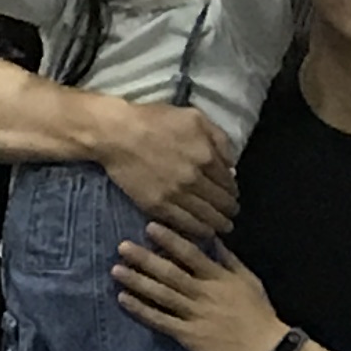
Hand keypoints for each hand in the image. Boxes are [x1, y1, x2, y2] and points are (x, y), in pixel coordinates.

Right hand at [88, 101, 239, 231]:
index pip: (228, 182)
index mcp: (206, 156)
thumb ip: (218, 138)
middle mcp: (195, 179)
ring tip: (222, 227)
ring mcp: (176, 194)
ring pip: (206, 217)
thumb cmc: (155, 120)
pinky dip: (198, 230)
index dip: (233, 192)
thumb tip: (232, 164)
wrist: (118, 134)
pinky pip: (184, 223)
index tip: (233, 196)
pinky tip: (204, 232)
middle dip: (229, 210)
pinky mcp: (158, 206)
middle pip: (221, 202)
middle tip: (231, 214)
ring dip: (218, 224)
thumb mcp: (194, 117)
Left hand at [111, 224, 288, 350]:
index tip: (150, 227)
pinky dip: (141, 310)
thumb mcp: (248, 279)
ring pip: (161, 295)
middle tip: (122, 246)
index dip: (169, 239)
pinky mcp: (188, 335)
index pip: (190, 253)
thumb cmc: (258, 312)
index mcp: (218, 277)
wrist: (266, 348)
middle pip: (170, 273)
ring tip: (116, 269)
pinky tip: (124, 299)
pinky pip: (161, 320)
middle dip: (145, 258)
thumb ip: (229, 259)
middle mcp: (203, 293)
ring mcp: (194, 315)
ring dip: (137, 281)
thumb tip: (213, 237)